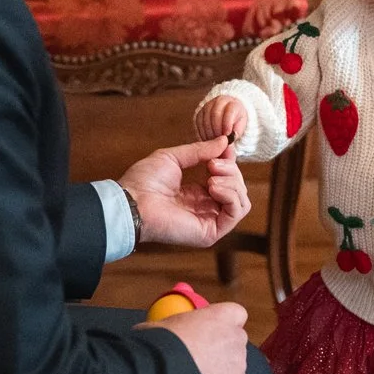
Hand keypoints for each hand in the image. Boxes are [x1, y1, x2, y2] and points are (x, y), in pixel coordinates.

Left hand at [118, 137, 249, 248]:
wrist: (132, 202)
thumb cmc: (144, 181)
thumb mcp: (174, 157)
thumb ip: (200, 150)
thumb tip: (225, 141)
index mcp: (197, 193)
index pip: (227, 178)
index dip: (229, 161)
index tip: (226, 146)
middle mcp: (205, 208)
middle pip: (237, 188)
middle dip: (230, 170)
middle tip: (212, 164)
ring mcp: (209, 221)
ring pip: (241, 200)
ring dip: (232, 182)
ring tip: (211, 176)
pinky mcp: (210, 232)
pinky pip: (236, 212)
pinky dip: (231, 195)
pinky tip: (213, 186)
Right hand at [150, 300, 252, 373]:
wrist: (163, 368)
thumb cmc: (161, 340)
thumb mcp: (160, 324)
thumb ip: (171, 327)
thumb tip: (153, 333)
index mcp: (221, 316)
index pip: (237, 314)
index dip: (227, 325)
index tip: (214, 333)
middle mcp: (236, 339)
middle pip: (237, 346)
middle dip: (224, 355)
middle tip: (202, 363)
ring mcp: (238, 367)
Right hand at [195, 95, 249, 143]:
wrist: (230, 116)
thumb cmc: (236, 123)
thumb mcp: (240, 127)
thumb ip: (236, 132)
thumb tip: (230, 139)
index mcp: (233, 104)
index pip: (229, 111)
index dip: (227, 123)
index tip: (227, 135)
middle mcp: (220, 101)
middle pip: (215, 114)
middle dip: (217, 129)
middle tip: (219, 141)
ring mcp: (208, 106)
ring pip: (205, 118)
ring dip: (209, 132)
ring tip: (213, 142)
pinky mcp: (200, 112)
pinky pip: (198, 122)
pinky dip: (202, 132)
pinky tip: (207, 140)